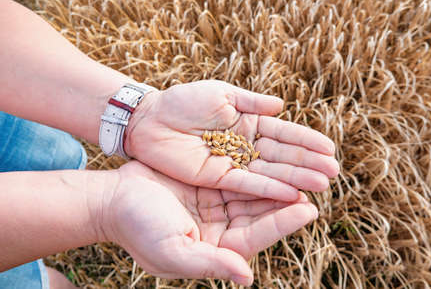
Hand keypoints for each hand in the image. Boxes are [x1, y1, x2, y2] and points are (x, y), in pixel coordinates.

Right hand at [104, 161, 317, 284]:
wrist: (112, 199)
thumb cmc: (138, 228)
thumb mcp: (172, 251)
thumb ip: (210, 264)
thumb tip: (246, 277)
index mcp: (216, 249)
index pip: (256, 237)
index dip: (281, 223)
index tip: (308, 208)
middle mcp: (220, 228)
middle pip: (260, 213)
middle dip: (288, 199)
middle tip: (318, 183)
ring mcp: (216, 204)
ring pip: (253, 192)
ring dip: (278, 180)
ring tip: (305, 168)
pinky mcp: (209, 182)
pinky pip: (238, 174)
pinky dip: (256, 167)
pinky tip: (272, 155)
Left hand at [125, 80, 338, 200]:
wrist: (151, 119)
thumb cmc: (184, 101)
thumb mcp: (221, 94)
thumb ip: (251, 102)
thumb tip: (281, 106)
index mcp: (247, 122)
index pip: (283, 133)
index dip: (306, 141)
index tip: (329, 148)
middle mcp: (244, 145)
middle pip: (281, 155)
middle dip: (307, 163)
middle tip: (334, 172)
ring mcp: (233, 162)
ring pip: (269, 172)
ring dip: (294, 178)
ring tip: (321, 185)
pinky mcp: (218, 177)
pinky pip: (247, 183)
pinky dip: (268, 188)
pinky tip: (290, 193)